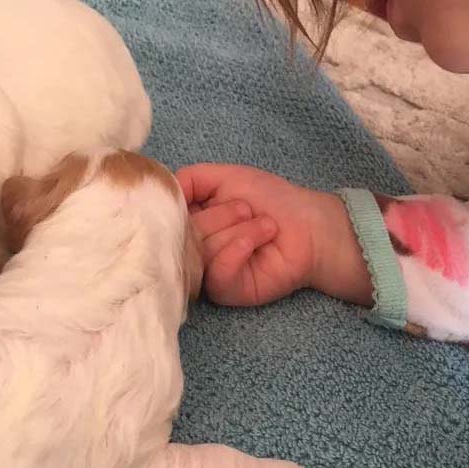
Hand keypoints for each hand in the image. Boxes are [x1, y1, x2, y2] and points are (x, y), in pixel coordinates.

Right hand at [176, 164, 371, 308]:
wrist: (310, 225)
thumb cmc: (271, 199)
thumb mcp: (225, 175)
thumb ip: (187, 179)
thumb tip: (158, 191)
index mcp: (190, 222)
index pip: (163, 218)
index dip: (184, 204)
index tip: (210, 195)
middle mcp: (194, 248)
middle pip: (183, 234)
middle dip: (222, 215)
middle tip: (248, 209)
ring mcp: (209, 272)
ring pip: (202, 252)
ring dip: (239, 229)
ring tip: (264, 225)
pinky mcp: (228, 292)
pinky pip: (217, 274)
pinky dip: (238, 250)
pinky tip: (258, 242)